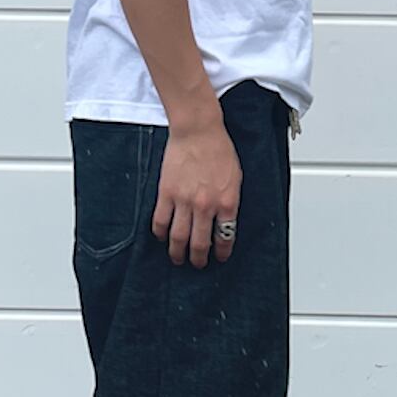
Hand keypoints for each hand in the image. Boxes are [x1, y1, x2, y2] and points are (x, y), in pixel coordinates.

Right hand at [153, 117, 240, 267]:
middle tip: (197, 264)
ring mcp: (184, 201)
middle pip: (200, 243)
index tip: (219, 257)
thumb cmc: (218, 150)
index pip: (225, 237)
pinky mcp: (166, 194)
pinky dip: (161, 233)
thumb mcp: (236, 178)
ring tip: (178, 258)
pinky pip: (161, 221)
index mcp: (227, 202)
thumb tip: (226, 221)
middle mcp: (206, 206)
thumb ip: (230, 202)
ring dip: (178, 252)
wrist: (198, 132)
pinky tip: (162, 237)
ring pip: (178, 238)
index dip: (222, 252)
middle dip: (199, 259)